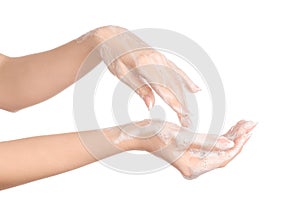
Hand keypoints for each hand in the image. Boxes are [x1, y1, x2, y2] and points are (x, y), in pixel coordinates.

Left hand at [93, 26, 199, 126]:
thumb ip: (139, 88)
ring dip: (184, 97)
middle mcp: (157, 59)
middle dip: (181, 104)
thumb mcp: (122, 74)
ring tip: (189, 114)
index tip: (181, 113)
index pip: (162, 86)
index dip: (173, 101)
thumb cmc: (114, 55)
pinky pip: (177, 70)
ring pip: (177, 80)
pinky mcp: (162, 57)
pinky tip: (195, 89)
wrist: (113, 36)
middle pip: (172, 85)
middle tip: (186, 122)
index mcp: (144, 64)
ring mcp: (161, 57)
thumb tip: (151, 105)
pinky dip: (187, 80)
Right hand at [113, 119, 255, 178]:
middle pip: (224, 154)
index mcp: (194, 166)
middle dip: (239, 138)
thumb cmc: (157, 134)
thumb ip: (208, 141)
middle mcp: (196, 167)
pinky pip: (212, 147)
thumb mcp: (183, 137)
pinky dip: (222, 137)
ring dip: (232, 137)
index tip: (249, 129)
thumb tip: (230, 143)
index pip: (224, 157)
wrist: (141, 134)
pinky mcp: (192, 153)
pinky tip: (231, 129)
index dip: (238, 143)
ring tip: (244, 123)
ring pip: (220, 150)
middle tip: (251, 123)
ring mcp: (194, 161)